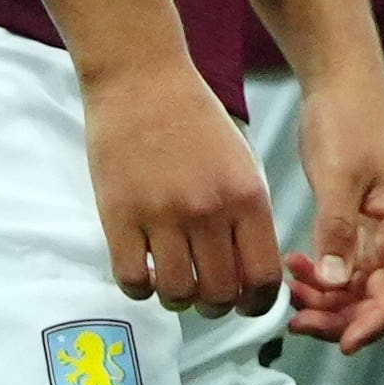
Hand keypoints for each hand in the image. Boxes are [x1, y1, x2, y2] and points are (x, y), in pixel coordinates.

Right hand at [83, 55, 281, 315]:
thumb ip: (248, 215)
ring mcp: (162, 215)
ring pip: (177, 295)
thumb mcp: (241, 162)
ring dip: (177, 299)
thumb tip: (250, 271)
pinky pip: (133, 280)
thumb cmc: (194, 118)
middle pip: (220, 295)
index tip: (245, 304)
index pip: (263, 278)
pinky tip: (142, 268)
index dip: (256, 304)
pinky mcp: (119, 216)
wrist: (142, 78)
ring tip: (173, 281)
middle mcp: (209, 211)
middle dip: (216, 306)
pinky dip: (140, 287)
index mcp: (248, 197)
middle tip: (205, 295)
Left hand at [288, 76, 383, 351]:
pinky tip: (294, 269)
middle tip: (298, 322)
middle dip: (344, 316)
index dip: (375, 322)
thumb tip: (335, 284)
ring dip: (330, 299)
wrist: (340, 80)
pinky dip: (323, 275)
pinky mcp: (361, 221)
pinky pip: (347, 265)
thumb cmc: (346, 120)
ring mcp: (382, 228)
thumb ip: (337, 231)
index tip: (343, 343)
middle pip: (382, 296)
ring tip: (290, 295)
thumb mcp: (338, 176)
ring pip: (362, 285)